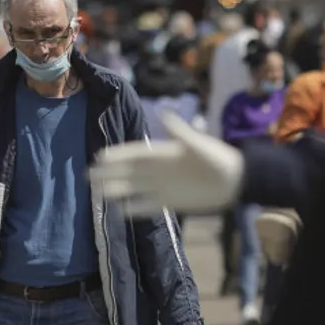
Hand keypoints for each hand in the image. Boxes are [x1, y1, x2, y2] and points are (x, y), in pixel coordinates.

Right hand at [89, 113, 244, 216]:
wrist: (235, 180)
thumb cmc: (218, 158)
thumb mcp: (199, 144)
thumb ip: (180, 132)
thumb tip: (163, 113)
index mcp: (163, 153)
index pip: (134, 154)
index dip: (117, 155)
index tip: (99, 156)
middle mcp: (158, 170)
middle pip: (128, 172)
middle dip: (109, 173)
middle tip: (88, 177)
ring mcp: (162, 187)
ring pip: (133, 189)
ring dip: (116, 191)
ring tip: (97, 195)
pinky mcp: (170, 203)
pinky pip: (147, 206)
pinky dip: (134, 209)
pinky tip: (119, 211)